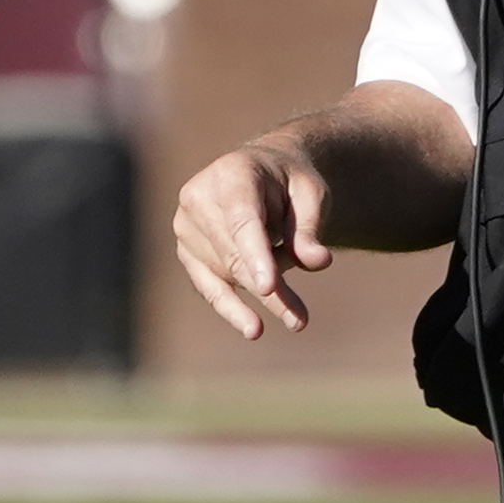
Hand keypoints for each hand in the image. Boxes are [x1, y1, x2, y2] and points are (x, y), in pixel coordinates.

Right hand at [171, 137, 330, 340]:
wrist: (264, 174)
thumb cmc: (291, 183)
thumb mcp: (312, 195)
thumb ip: (310, 227)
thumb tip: (317, 261)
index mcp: (231, 173)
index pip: (242, 221)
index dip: (255, 255)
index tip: (268, 287)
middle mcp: (199, 197)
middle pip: (235, 255)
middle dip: (269, 291)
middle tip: (300, 321)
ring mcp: (186, 226)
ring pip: (227, 275)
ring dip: (266, 291)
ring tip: (297, 305)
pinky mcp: (187, 251)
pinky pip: (208, 287)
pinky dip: (232, 309)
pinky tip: (253, 328)